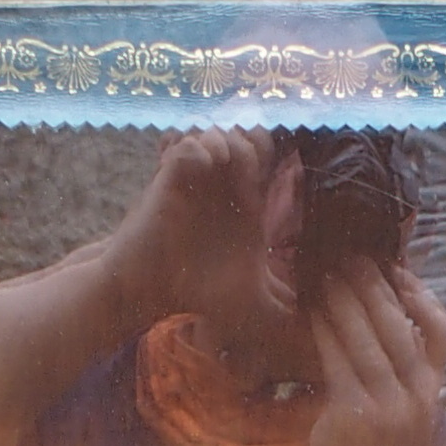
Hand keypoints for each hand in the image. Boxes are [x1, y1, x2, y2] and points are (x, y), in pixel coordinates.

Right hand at [123, 127, 301, 353]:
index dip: (272, 153)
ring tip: (223, 163)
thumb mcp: (246, 300)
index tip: (271, 175)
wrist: (147, 290)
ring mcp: (194, 179)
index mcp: (243, 202)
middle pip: (244, 135)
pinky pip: (186, 145)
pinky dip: (197, 148)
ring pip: (215, 132)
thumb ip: (273, 303)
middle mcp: (220, 185)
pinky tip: (204, 166)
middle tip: (247, 168)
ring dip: (224, 141)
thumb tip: (299, 314)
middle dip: (251, 142)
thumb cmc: (192, 291)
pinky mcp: (168, 179)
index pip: (263, 154)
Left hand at [310, 261, 445, 445]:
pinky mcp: (354, 416)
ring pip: (367, 341)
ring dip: (345, 303)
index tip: (399, 271)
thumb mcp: (406, 411)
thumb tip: (388, 314)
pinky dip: (325, 333)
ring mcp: (387, 409)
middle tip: (352, 258)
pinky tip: (313, 313)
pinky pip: (338, 362)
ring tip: (327, 277)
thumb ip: (404, 372)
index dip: (422, 297)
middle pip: (399, 329)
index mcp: (433, 393)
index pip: (442, 333)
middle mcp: (417, 399)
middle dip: (374, 288)